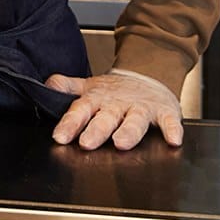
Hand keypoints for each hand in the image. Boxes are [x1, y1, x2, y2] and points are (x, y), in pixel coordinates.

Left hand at [46, 68, 183, 150]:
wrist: (149, 76)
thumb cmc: (115, 91)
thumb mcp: (89, 87)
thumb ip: (68, 88)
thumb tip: (47, 85)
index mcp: (98, 100)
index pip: (80, 111)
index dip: (70, 124)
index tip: (60, 137)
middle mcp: (118, 104)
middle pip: (106, 117)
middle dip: (96, 130)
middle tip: (87, 143)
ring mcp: (141, 107)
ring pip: (134, 120)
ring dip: (128, 131)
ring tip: (121, 143)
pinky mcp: (163, 111)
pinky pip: (169, 120)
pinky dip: (172, 129)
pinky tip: (173, 139)